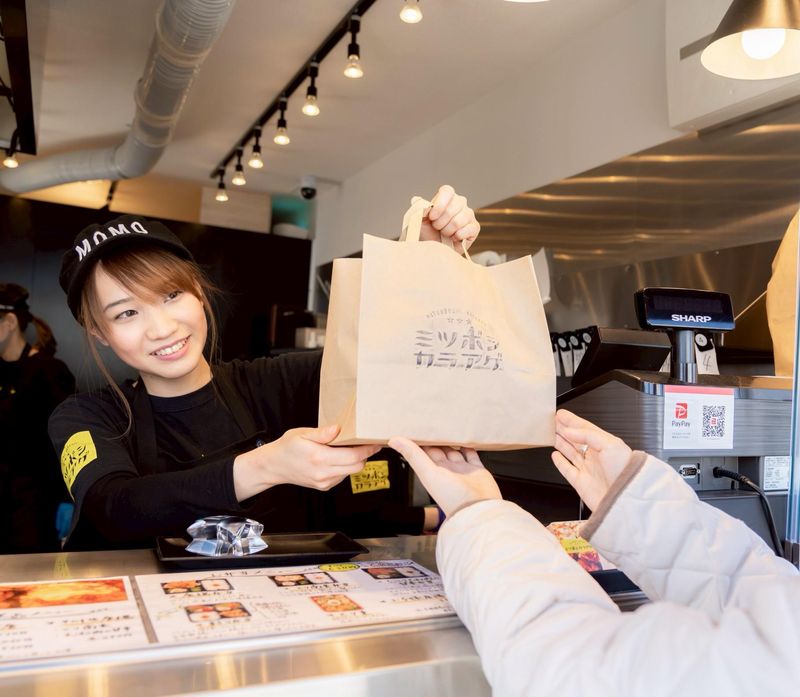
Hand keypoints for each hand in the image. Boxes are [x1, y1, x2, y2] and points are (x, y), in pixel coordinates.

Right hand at [233, 425, 380, 498]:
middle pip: (356, 467)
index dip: (367, 449)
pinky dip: (345, 467)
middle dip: (365, 455)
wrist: (274, 466)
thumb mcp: (302, 434)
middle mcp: (323, 473)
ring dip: (355, 461)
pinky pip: (342, 477)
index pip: (353, 456)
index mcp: (319, 458)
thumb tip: (338, 429)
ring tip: (351, 448)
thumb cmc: (287, 447)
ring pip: (351, 473)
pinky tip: (338, 458)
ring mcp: (324, 482)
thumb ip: (321, 433)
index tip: (375, 442)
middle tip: (368, 443)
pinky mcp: (324, 486)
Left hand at [389, 437, 500, 517]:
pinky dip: (470, 446)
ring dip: (453, 440)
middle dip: (437, 438)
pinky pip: (472, 455)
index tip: (417, 426)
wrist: (477, 509)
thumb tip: (393, 441)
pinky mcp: (477, 470)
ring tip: (451, 426)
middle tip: (435, 421)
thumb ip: (413, 455)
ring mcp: (462, 470)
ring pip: (455, 451)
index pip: (423, 452)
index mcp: (432, 472)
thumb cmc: (451, 497)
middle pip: (440, 450)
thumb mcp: (428, 473)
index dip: (420, 440)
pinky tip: (468, 437)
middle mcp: (447, 471)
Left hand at [417, 185, 479, 252]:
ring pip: (458, 221)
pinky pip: (467, 230)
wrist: (436, 248)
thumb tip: (416, 200)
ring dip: (447, 231)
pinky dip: (457, 236)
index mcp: (447, 196)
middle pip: (452, 208)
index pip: (447, 191)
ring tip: (444, 233)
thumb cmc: (428, 232)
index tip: (432, 217)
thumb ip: (418, 208)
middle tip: (437, 228)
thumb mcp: (419, 220)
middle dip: (440, 222)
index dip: (439, 205)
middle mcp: (460, 202)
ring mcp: (469, 214)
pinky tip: (453, 238)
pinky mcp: (474, 227)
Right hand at [551, 409, 631, 510]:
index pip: (585, 429)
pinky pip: (567, 470)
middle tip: (553, 421)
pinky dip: (560, 462)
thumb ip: (588, 435)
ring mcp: (588, 469)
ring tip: (551, 433)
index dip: (572, 421)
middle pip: (576, 439)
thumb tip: (569, 431)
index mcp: (604, 444)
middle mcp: (596, 456)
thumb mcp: (610, 444)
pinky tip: (555, 455)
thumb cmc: (625, 471)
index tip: (561, 414)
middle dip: (564, 429)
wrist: (625, 498)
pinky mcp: (581, 483)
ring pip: (570, 452)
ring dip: (560, 442)